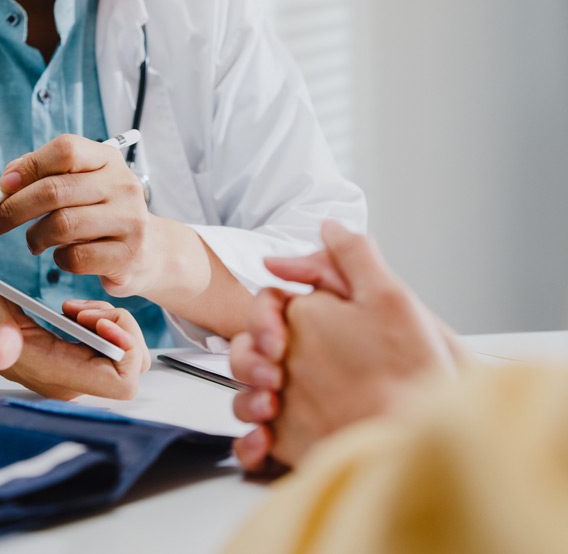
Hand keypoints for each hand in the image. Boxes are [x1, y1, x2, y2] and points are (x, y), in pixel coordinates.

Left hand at [0, 134, 164, 297]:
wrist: (151, 250)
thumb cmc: (106, 215)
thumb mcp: (83, 186)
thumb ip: (47, 176)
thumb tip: (7, 182)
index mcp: (108, 160)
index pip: (65, 150)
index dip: (29, 166)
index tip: (4, 186)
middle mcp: (122, 186)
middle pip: (55, 190)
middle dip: (13, 209)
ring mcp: (128, 221)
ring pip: (61, 225)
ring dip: (35, 236)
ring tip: (34, 242)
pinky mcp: (126, 255)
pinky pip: (75, 258)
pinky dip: (58, 259)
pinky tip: (63, 256)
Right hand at [0, 276, 149, 398]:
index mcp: (57, 376)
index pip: (123, 383)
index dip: (124, 348)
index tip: (98, 318)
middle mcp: (71, 381)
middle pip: (132, 368)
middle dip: (122, 331)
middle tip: (88, 310)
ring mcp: (72, 374)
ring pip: (124, 356)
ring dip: (112, 325)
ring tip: (79, 309)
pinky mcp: (71, 362)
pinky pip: (109, 349)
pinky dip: (103, 325)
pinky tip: (75, 312)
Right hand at [232, 221, 466, 469]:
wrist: (426, 432)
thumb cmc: (415, 367)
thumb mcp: (390, 301)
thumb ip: (354, 257)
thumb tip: (325, 224)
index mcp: (317, 327)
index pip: (269, 311)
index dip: (263, 320)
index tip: (277, 340)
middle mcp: (300, 364)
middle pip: (249, 353)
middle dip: (249, 362)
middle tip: (273, 378)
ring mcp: (293, 404)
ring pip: (247, 396)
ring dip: (247, 401)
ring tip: (269, 412)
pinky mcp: (293, 443)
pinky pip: (255, 442)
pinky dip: (250, 445)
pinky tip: (264, 445)